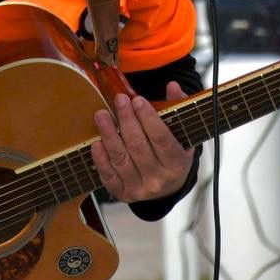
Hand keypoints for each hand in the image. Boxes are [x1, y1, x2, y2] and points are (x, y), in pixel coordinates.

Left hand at [90, 82, 193, 202]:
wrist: (166, 188)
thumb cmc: (172, 154)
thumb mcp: (182, 133)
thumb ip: (177, 107)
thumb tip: (172, 86)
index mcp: (177, 164)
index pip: (162, 139)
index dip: (148, 118)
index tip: (137, 100)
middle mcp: (159, 179)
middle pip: (139, 147)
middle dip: (127, 120)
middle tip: (119, 100)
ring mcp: (140, 188)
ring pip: (121, 159)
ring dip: (109, 135)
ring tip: (101, 114)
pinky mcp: (122, 193)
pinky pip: (109, 176)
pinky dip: (100, 159)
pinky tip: (96, 142)